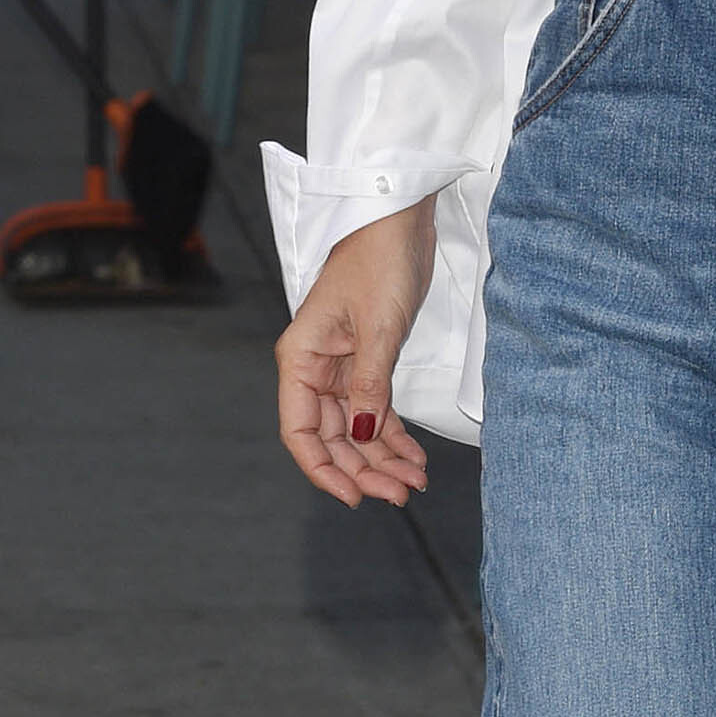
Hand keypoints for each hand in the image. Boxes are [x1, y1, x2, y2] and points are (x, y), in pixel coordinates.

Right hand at [276, 202, 434, 505]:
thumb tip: (366, 436)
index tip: (353, 497)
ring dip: (383, 458)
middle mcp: (315, 368)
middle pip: (332, 437)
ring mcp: (342, 367)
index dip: (323, 469)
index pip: (300, 431)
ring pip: (357, 429)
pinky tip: (415, 458)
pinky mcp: (369, 360)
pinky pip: (377, 410)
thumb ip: (370, 384)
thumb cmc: (380, 260)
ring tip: (415, 482)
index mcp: (301, 359)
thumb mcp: (378, 327)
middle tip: (400, 495)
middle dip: (363, 470)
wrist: (400, 219)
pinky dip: (395, 436)